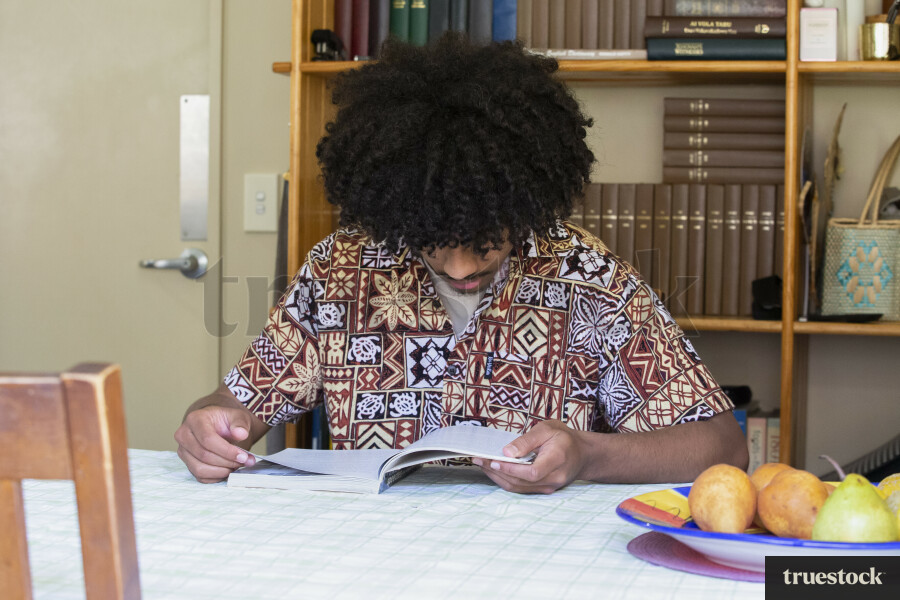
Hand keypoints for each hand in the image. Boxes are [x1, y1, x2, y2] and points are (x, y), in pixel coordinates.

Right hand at [175, 405, 256, 482]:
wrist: (220, 426)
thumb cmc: (227, 421)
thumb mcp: (238, 416)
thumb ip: (241, 424)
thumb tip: (241, 434)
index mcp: (195, 419)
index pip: (207, 439)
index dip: (226, 451)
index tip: (243, 456)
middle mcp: (184, 435)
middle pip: (203, 455)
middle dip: (227, 462)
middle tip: (244, 461)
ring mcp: (183, 451)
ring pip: (200, 469)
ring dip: (221, 471)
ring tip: (236, 465)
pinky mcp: (187, 463)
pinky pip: (200, 476)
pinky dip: (216, 477)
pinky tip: (228, 469)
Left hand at [472, 420, 587, 493]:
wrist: (582, 454)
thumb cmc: (564, 438)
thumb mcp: (547, 429)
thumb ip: (527, 440)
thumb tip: (507, 452)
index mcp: (557, 460)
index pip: (531, 472)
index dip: (510, 469)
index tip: (492, 460)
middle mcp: (554, 478)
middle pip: (521, 482)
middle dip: (496, 471)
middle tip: (478, 459)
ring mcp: (549, 487)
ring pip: (519, 487)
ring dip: (498, 477)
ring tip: (481, 464)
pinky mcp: (543, 489)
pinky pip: (521, 488)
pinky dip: (505, 479)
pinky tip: (494, 470)